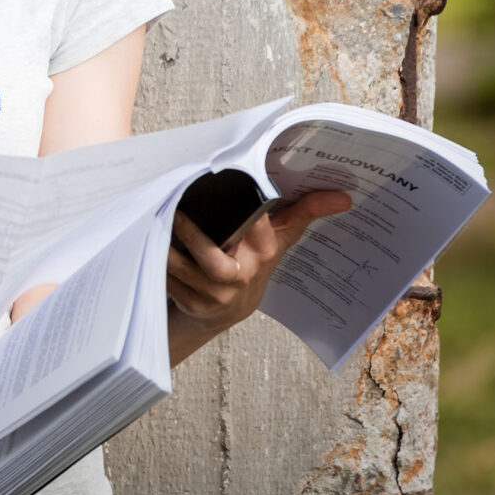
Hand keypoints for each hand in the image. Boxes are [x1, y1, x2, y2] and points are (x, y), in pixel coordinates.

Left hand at [166, 189, 352, 337]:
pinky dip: (159, 265)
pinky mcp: (193, 304)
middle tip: (174, 210)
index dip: (244, 212)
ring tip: (155, 225)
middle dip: (192, 236)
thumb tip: (345, 196)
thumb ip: (305, 212)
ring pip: (185, 270)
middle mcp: (240, 276)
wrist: (227, 310)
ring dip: (168, 250)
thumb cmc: (252, 261)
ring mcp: (215, 294)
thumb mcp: (279, 238)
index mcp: (262, 253)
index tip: (226, 183)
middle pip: (214, 259)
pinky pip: (170, 282)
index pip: (255, 229)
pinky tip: (150, 245)